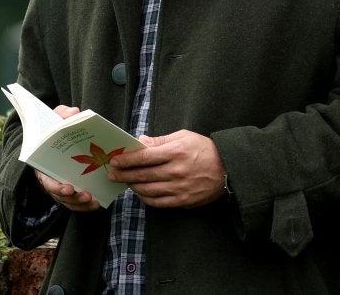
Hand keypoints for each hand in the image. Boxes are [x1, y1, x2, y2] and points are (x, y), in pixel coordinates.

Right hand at [33, 105, 100, 211]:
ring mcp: (59, 186)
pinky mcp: (70, 189)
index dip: (56, 187)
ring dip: (80, 204)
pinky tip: (96, 203)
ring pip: (68, 201)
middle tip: (87, 195)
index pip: (47, 181)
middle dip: (73, 197)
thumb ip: (61, 115)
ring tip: (94, 201)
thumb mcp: (55, 119)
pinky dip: (84, 205)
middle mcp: (49, 179)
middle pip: (59, 195)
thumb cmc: (54, 129)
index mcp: (43, 165)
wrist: (55, 136)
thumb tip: (73, 112)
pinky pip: (75, 202)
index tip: (68, 188)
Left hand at [107, 130, 226, 208]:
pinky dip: (145, 198)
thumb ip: (161, 141)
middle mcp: (176, 171)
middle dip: (124, 174)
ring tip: (125, 181)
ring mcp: (179, 188)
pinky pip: (158, 202)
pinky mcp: (183, 201)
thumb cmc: (205, 150)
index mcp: (176, 152)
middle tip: (112, 173)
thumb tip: (140, 142)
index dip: (127, 160)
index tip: (115, 160)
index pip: (144, 157)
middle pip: (143, 175)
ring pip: (148, 190)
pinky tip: (140, 192)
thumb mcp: (184, 137)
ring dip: (133, 186)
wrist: (227, 169)